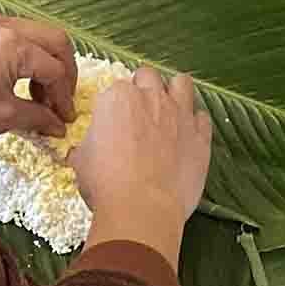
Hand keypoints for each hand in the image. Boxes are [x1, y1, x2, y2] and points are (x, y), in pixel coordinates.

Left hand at [0, 14, 76, 142]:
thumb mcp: (1, 117)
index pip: (55, 70)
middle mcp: (6, 25)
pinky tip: (19, 77)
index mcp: (15, 46)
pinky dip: (26, 52)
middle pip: (56, 41)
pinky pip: (15, 32)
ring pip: (37, 33)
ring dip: (45, 61)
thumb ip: (37, 118)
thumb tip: (58, 126)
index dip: (64, 97)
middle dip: (65, 71)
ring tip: (38, 93)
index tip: (64, 118)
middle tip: (61, 99)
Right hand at [73, 64, 213, 254]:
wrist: (141, 208)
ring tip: (169, 109)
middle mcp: (150, 98)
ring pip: (181, 83)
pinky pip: (203, 117)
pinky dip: (196, 123)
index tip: (114, 121)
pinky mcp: (200, 136)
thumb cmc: (106, 184)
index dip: (115, 105)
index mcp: (118, 98)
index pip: (116, 88)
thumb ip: (86, 147)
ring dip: (175, 92)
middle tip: (140, 111)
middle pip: (148, 77)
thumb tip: (81, 152)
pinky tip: (188, 135)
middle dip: (144, 88)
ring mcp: (179, 114)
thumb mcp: (82, 162)